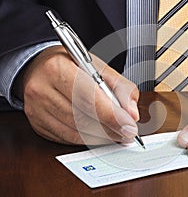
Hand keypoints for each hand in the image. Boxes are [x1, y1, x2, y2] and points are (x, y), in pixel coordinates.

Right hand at [18, 46, 138, 144]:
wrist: (40, 68)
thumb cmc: (73, 67)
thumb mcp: (100, 68)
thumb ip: (121, 88)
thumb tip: (132, 114)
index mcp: (58, 68)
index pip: (89, 98)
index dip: (113, 116)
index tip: (130, 126)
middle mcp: (42, 89)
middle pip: (83, 118)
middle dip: (111, 128)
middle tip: (128, 132)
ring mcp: (36, 110)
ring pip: (77, 132)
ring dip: (102, 136)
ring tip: (117, 132)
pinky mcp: (38, 125)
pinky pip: (68, 139)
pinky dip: (89, 138)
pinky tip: (100, 134)